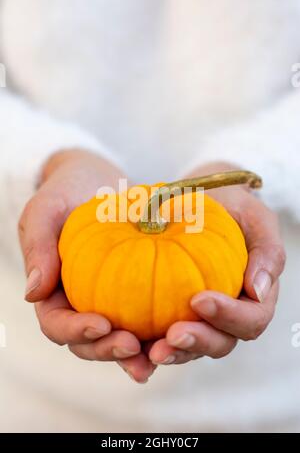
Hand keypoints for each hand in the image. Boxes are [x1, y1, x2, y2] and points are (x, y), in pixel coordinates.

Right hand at [19, 149, 155, 382]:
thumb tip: (33, 293)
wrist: (98, 182)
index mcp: (52, 292)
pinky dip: (161, 330)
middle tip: (134, 346)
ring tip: (160, 354)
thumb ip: (37, 247)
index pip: (57, 323)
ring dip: (137, 353)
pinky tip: (182, 331)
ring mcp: (108, 303)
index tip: (102, 323)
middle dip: (108, 350)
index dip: (76, 331)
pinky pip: (146, 317)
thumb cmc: (68, 192)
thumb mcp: (46, 210)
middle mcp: (79, 304)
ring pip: (118, 338)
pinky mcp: (134, 296)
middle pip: (88, 342)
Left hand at [148, 162, 285, 365]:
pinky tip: (127, 342)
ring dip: (171, 352)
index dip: (229, 317)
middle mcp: (226, 314)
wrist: (196, 198)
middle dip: (198, 342)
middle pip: (220, 342)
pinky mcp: (168, 316)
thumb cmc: (228, 206)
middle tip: (172, 335)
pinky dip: (144, 346)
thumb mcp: (254, 217)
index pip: (250, 319)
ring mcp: (197, 318)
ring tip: (147, 349)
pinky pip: (158, 337)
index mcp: (251, 297)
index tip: (199, 299)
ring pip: (188, 347)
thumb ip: (267, 250)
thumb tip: (258, 290)